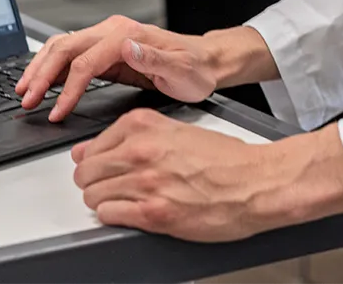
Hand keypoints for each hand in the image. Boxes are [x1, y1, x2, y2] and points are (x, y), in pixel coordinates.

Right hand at [16, 16, 215, 121]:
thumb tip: (127, 48)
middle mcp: (114, 31)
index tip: (56, 111)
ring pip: (63, 47)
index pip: (85, 62)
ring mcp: (107, 38)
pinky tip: (42, 82)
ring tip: (25, 91)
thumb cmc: (195, 69)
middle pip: (66, 48)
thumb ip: (154, 59)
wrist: (205, 62)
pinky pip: (71, 53)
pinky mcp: (105, 49)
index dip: (67, 89)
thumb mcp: (181, 69)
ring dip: (40, 68)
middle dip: (42, 75)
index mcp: (128, 35)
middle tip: (26, 100)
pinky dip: (51, 67)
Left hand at [72, 108, 278, 239]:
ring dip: (105, 201)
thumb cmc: (226, 159)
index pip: (91, 146)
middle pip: (86, 172)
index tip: (104, 167)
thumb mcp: (176, 132)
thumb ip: (131, 138)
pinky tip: (134, 212)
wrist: (256, 182)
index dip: (96, 161)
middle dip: (95, 182)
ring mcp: (145, 182)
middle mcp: (140, 151)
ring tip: (126, 201)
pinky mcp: (153, 213)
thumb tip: (89, 150)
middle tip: (113, 187)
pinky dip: (116, 217)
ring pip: (93, 195)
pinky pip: (109, 215)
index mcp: (144, 125)